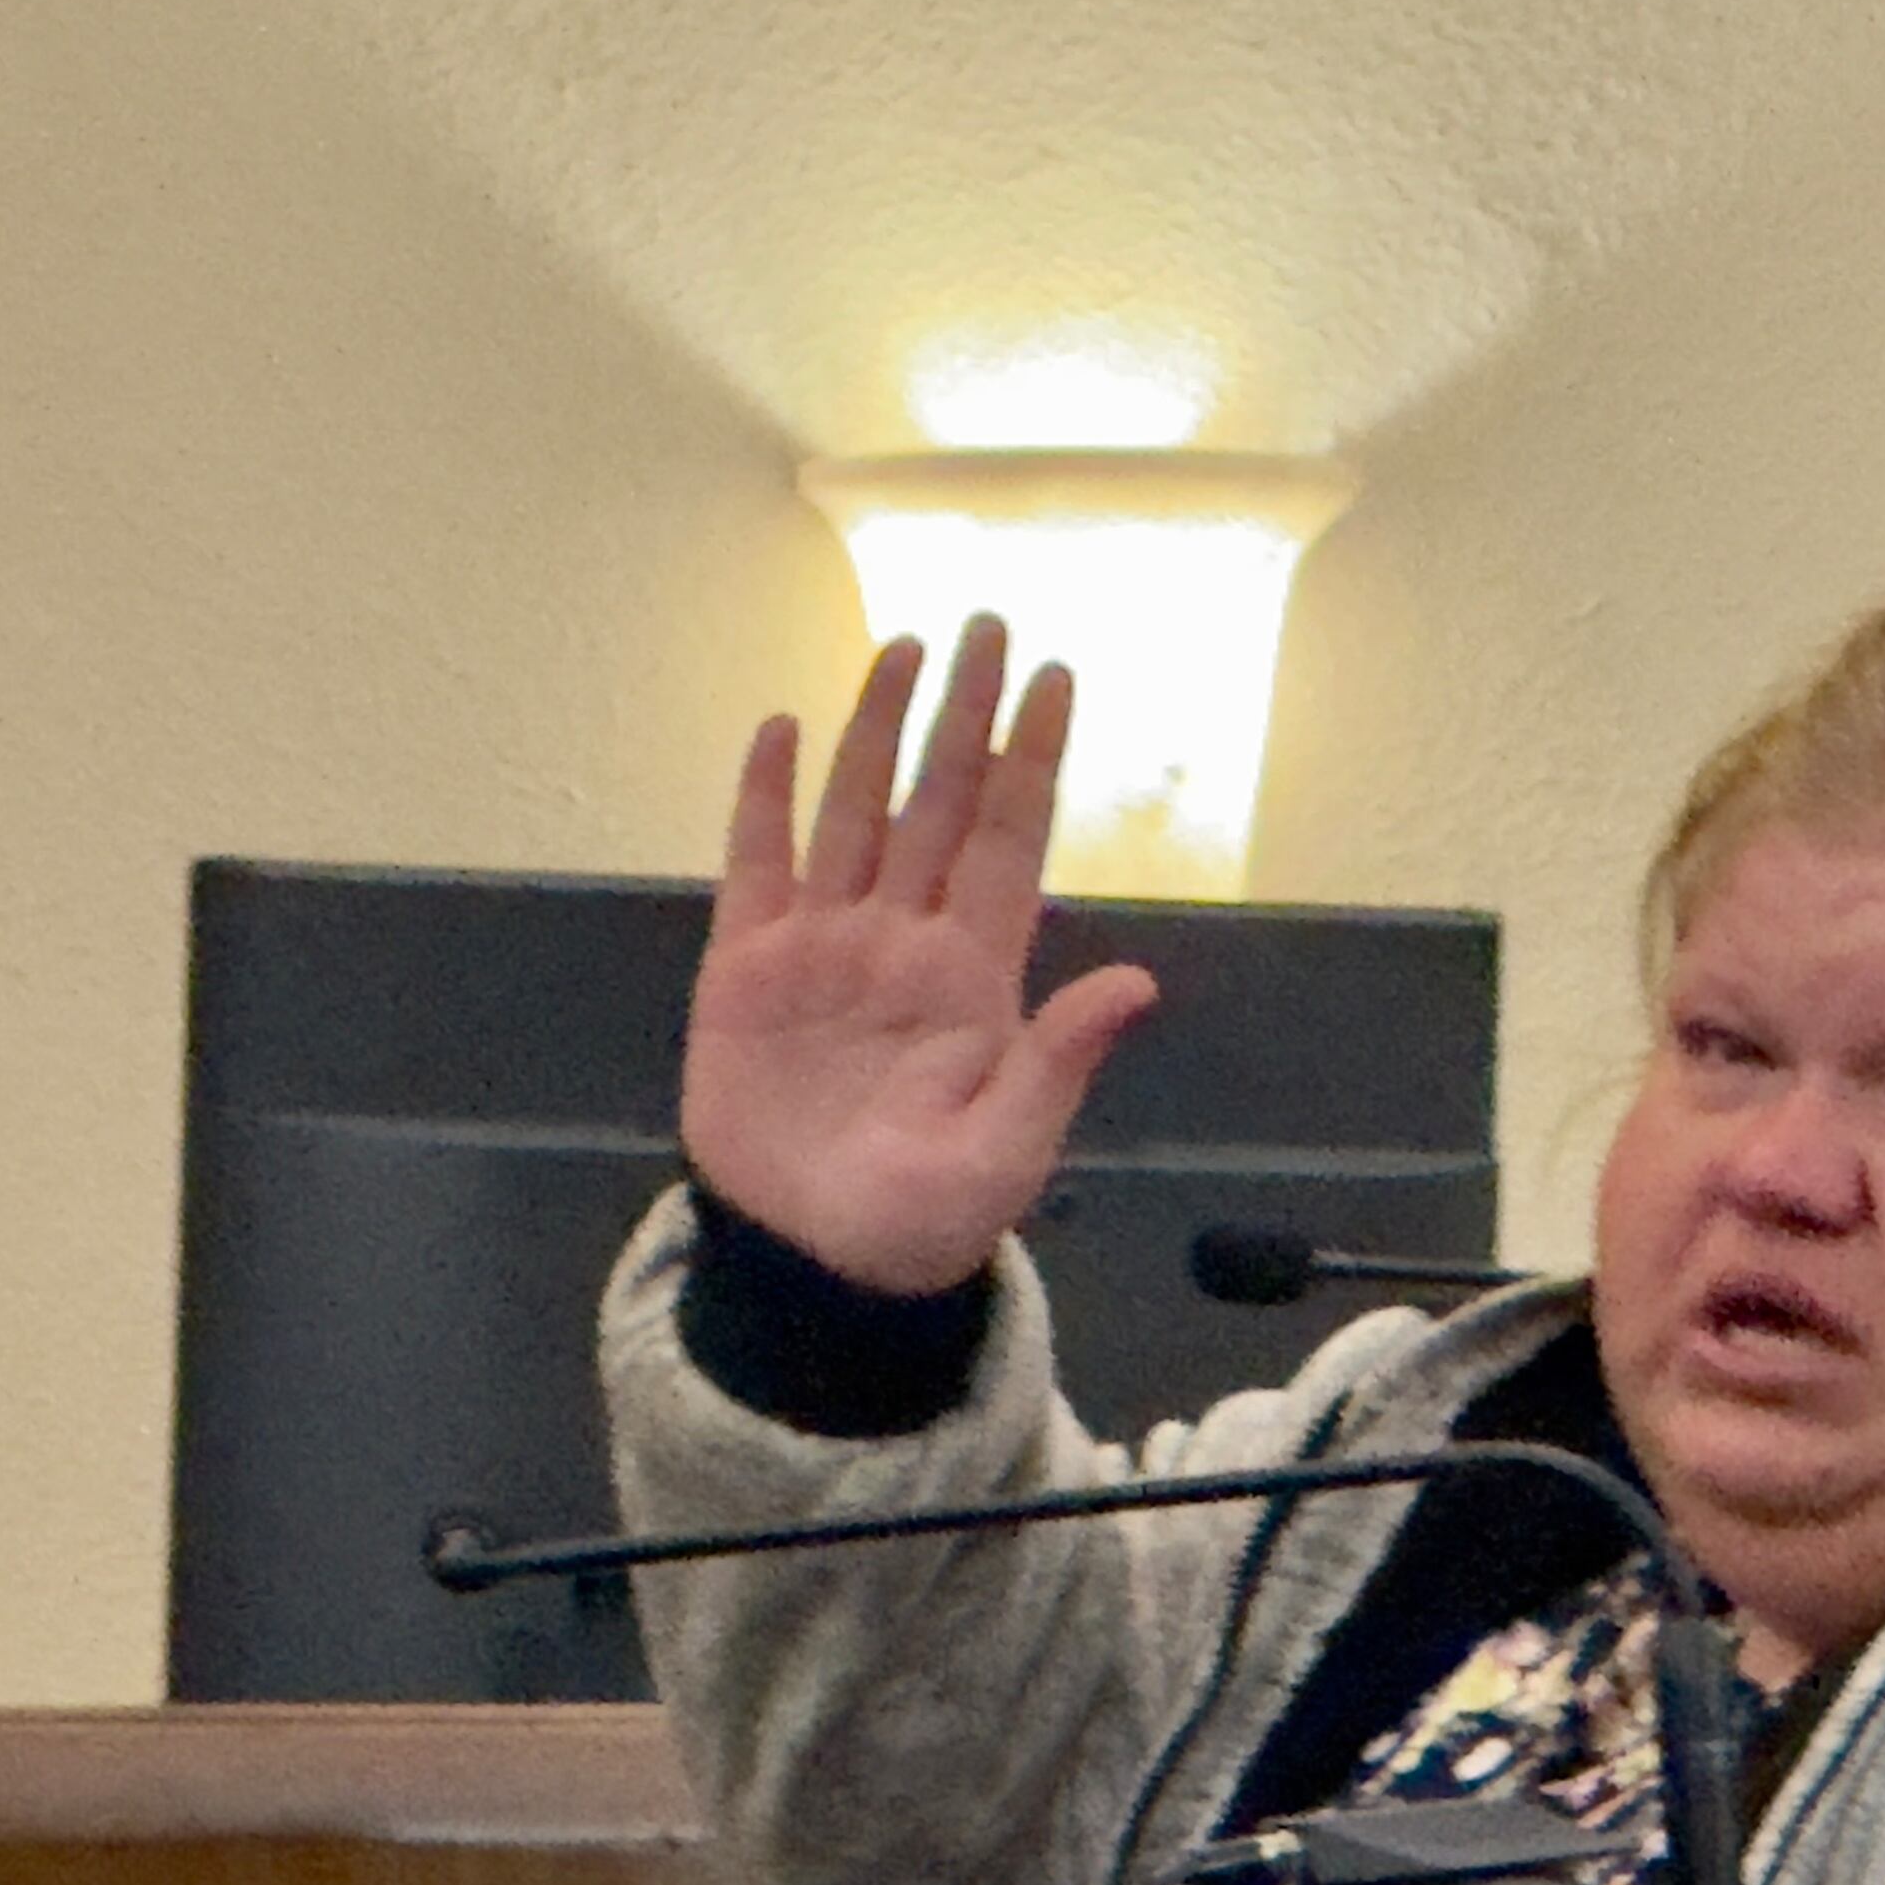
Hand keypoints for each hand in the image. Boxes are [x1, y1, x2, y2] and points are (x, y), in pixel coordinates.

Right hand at [678, 616, 1157, 1294]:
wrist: (821, 1260)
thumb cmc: (928, 1215)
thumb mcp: (1010, 1149)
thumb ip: (1061, 1060)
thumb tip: (1137, 983)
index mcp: (977, 973)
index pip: (1010, 839)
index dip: (1033, 759)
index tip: (1058, 679)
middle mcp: (906, 939)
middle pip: (940, 802)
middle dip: (964, 715)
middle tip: (988, 623)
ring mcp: (826, 948)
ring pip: (857, 814)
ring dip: (876, 733)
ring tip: (901, 649)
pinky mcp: (748, 972)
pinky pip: (758, 866)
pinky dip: (767, 798)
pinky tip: (784, 732)